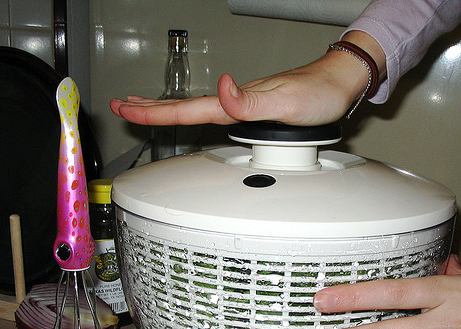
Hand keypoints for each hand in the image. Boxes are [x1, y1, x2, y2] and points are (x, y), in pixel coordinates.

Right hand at [110, 31, 385, 126]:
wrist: (338, 82)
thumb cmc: (317, 93)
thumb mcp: (286, 102)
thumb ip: (251, 101)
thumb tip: (222, 91)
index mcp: (236, 102)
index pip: (188, 109)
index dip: (155, 113)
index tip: (127, 110)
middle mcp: (235, 102)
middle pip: (185, 107)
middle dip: (150, 108)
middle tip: (122, 106)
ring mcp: (242, 104)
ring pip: (196, 108)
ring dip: (166, 109)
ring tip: (144, 109)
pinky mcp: (253, 109)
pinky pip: (213, 111)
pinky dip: (193, 112)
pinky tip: (196, 113)